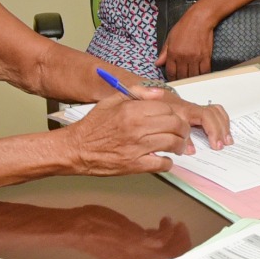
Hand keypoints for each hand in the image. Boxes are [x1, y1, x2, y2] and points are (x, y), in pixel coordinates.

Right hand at [66, 92, 190, 174]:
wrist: (76, 148)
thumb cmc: (94, 125)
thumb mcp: (111, 101)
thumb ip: (137, 93)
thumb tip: (158, 93)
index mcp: (132, 110)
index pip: (167, 109)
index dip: (175, 114)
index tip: (176, 119)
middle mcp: (136, 127)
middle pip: (175, 125)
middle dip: (183, 130)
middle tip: (182, 133)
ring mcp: (136, 147)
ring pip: (172, 143)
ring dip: (179, 146)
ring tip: (177, 146)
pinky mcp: (134, 165)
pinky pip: (162, 164)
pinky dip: (167, 162)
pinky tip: (164, 159)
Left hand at [156, 13, 215, 80]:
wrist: (199, 19)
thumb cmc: (184, 27)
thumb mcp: (170, 38)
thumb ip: (164, 52)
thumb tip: (157, 64)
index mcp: (173, 53)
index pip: (171, 72)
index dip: (171, 78)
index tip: (173, 80)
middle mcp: (183, 57)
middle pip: (182, 76)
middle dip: (181, 80)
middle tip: (182, 80)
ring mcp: (195, 58)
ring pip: (193, 76)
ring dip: (191, 79)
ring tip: (190, 79)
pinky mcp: (205, 57)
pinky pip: (204, 72)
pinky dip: (202, 75)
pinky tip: (200, 75)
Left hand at [158, 90, 231, 149]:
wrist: (154, 102)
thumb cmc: (159, 115)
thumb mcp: (166, 128)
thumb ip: (178, 139)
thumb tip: (191, 150)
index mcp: (186, 111)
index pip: (206, 117)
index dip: (213, 131)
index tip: (216, 145)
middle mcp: (194, 108)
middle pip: (214, 114)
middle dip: (221, 130)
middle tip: (224, 145)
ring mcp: (198, 108)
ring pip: (217, 111)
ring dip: (224, 125)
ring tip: (228, 140)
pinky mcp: (199, 110)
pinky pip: (216, 112)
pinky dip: (222, 121)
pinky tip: (224, 131)